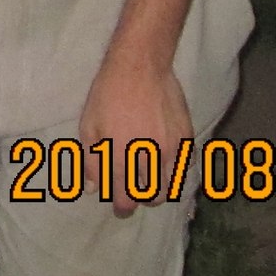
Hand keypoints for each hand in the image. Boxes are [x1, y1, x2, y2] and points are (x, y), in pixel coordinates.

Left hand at [78, 54, 193, 217]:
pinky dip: (176, 171)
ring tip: (151, 180)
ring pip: (171, 186)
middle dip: (142, 199)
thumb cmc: (108, 95)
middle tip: (135, 192)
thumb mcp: (88, 126)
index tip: (120, 209)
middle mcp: (148, 159)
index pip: (126, 199)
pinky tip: (167, 163)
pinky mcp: (186, 139)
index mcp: (120, 158)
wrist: (140, 66)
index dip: (123, 208)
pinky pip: (185, 167)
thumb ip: (91, 161)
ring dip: (160, 188)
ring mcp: (171, 150)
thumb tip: (93, 189)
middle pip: (152, 197)